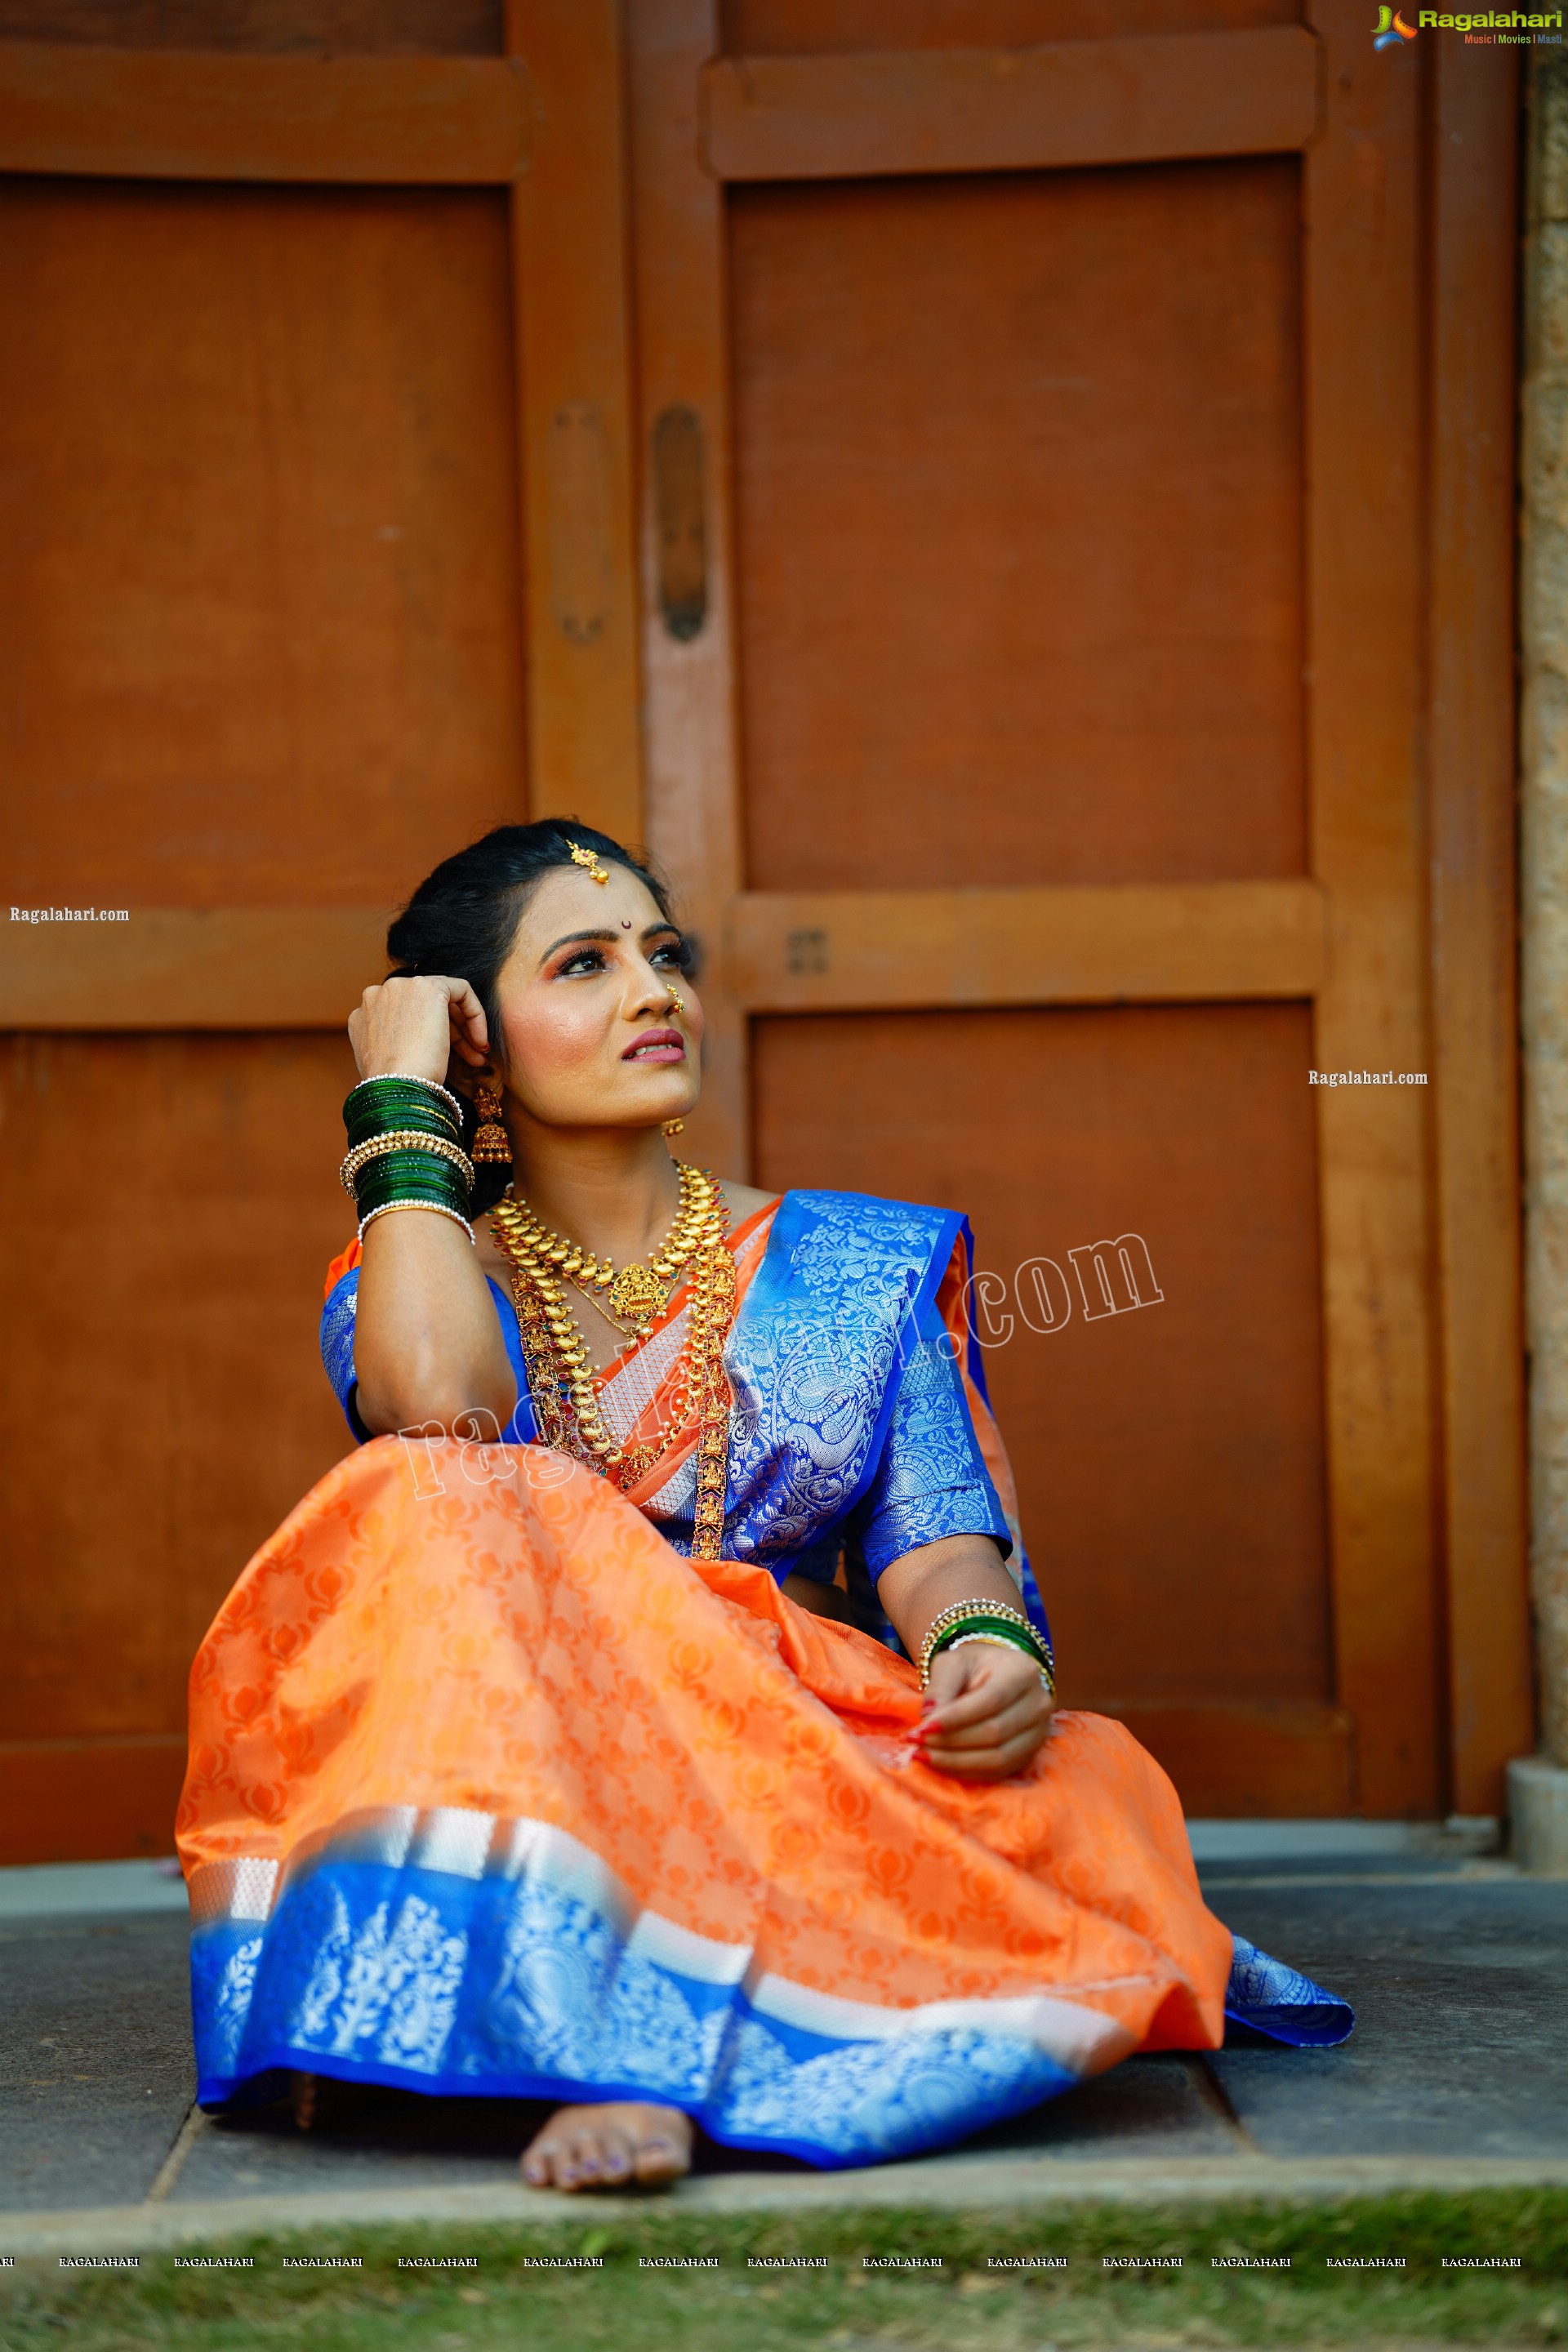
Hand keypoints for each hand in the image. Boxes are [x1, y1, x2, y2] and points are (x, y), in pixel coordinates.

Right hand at [348, 974, 488, 1084]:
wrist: (398, 1087)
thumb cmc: (396, 1086)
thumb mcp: (390, 1062)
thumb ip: (397, 1044)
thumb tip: (421, 1049)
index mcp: (363, 1016)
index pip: (405, 1017)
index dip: (431, 1036)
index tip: (447, 1058)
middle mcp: (378, 995)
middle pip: (425, 1007)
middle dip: (452, 1033)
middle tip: (471, 1057)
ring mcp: (400, 987)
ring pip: (443, 1000)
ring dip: (465, 1029)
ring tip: (478, 1056)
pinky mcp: (426, 987)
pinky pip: (461, 990)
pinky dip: (475, 1013)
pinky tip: (480, 1040)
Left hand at [918, 1640, 1053, 1780]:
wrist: (995, 1676)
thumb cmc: (972, 1667)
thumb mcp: (952, 1663)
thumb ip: (941, 1686)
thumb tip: (929, 1717)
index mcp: (1023, 1671)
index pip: (990, 1701)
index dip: (954, 1719)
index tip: (920, 1729)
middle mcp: (1039, 1703)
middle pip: (995, 1733)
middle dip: (950, 1742)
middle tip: (915, 1743)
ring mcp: (1039, 1732)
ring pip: (998, 1758)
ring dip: (955, 1761)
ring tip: (923, 1755)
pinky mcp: (1030, 1754)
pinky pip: (999, 1772)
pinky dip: (966, 1771)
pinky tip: (940, 1763)